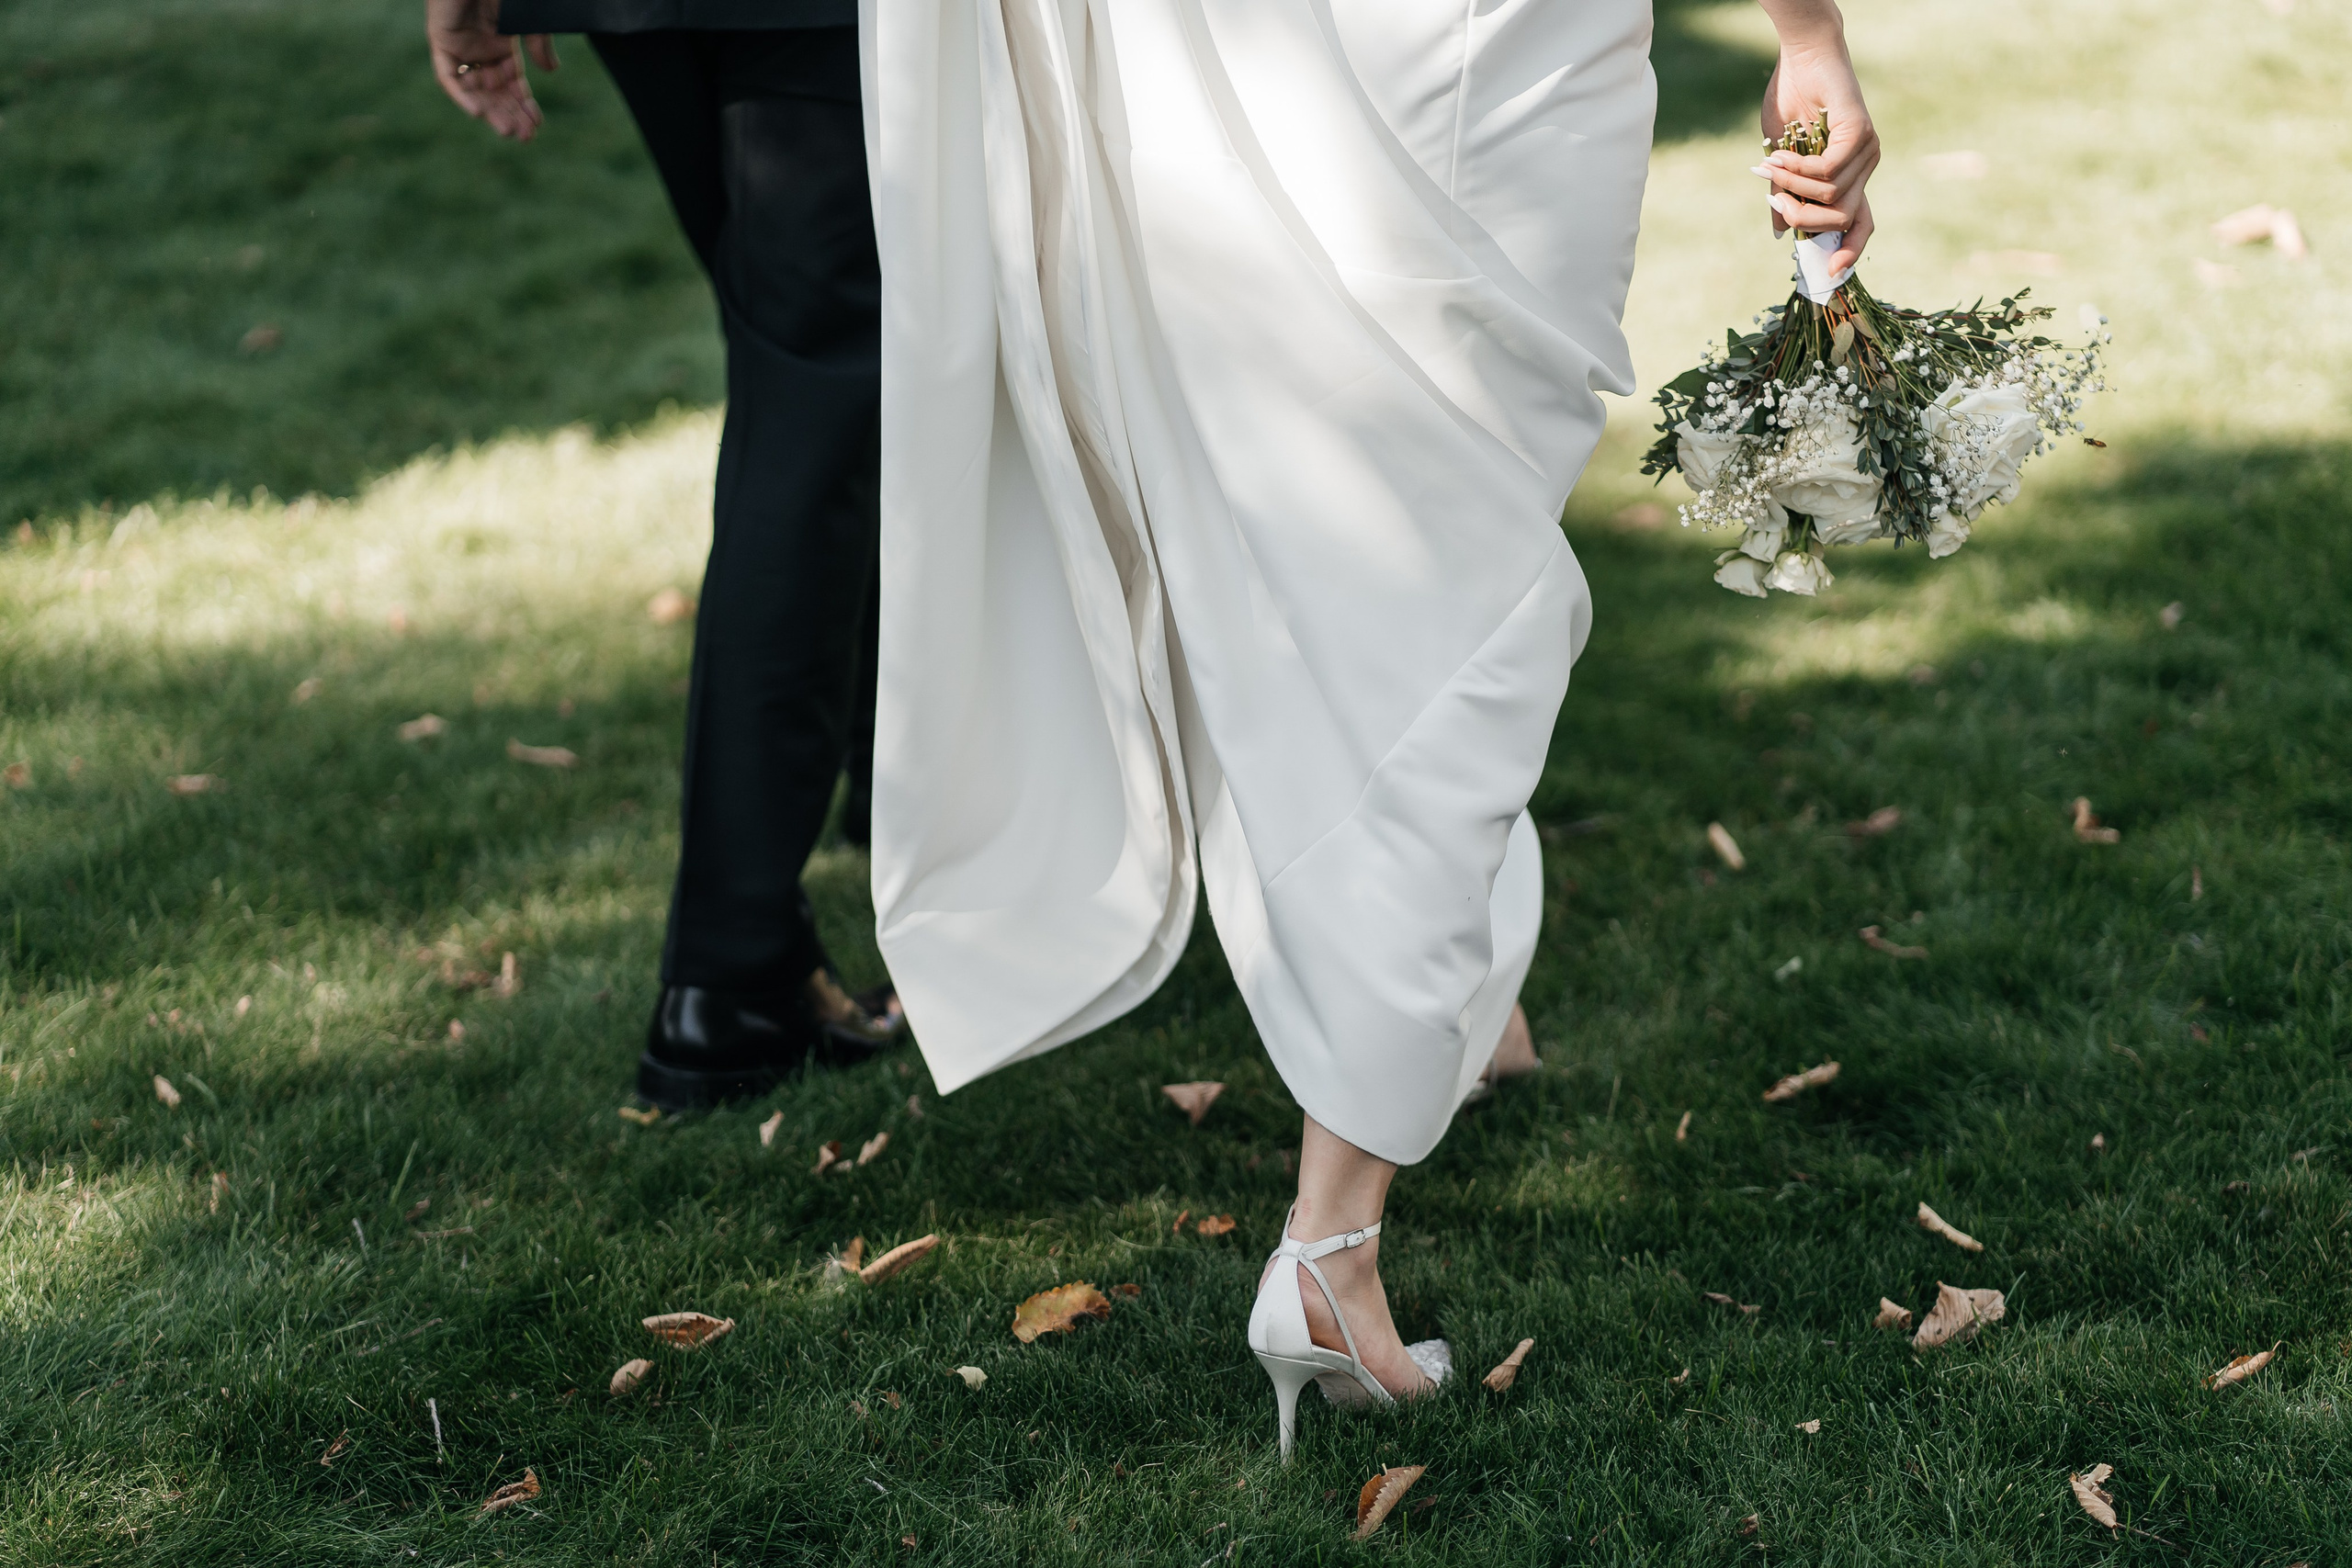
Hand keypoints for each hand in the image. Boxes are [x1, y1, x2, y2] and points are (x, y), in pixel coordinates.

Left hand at [426, 0, 556, 142]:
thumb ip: (539, 45)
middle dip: (509, 114)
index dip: (524, 105)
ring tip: (507, 131)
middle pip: (494, 92)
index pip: (512, 84)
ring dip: (489, 112)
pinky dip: (461, 95)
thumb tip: (551, 72)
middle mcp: (480, 50)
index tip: (537, 124)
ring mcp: (460, 47)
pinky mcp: (441, 40)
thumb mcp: (529, 22)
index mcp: (501, 45)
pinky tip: (477, 113)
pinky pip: (447, 76)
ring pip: (473, 89)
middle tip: (524, 137)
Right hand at [1754, 40, 1878, 272]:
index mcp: (1851, 175)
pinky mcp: (1860, 133)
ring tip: (1769, 169)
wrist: (1802, 58)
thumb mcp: (1782, 160)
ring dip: (1793, 189)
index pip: (1861, 222)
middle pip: (1843, 218)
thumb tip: (1779, 233)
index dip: (1849, 249)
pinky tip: (1778, 156)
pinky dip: (1798, 170)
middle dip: (1803, 219)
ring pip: (1831, 197)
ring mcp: (1867, 149)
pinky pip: (1827, 172)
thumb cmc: (1790, 103)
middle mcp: (1866, 165)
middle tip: (1775, 201)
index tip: (1829, 272)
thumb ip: (1785, 194)